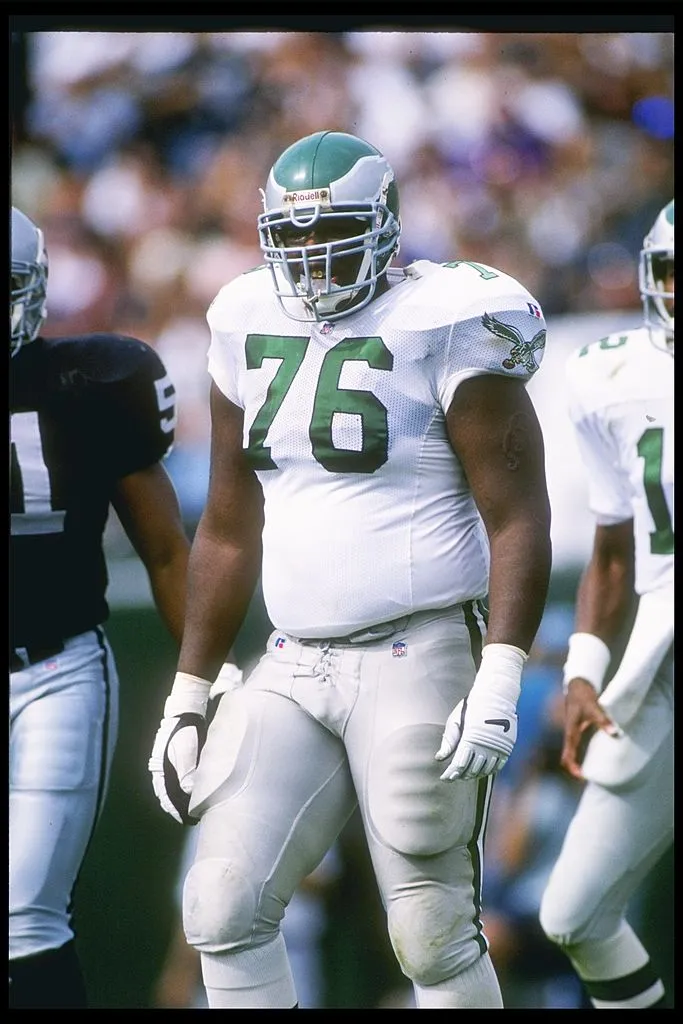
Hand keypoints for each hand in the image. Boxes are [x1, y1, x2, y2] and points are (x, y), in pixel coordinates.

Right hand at [148, 672, 211, 824]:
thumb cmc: (185, 731)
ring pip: (173, 786)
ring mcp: (168, 762)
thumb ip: (186, 773)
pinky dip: (184, 787)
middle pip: (168, 793)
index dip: (174, 810)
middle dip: (177, 806)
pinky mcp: (177, 756)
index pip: (165, 796)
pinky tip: (193, 791)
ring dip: (181, 797)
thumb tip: (189, 792)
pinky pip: (179, 777)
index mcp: (160, 769)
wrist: (187, 709)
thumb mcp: (186, 752)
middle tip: (189, 817)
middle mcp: (162, 767)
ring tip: (193, 808)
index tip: (184, 820)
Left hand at [435, 643, 525, 781]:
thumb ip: (449, 741)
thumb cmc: (471, 707)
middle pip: (471, 770)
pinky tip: (480, 771)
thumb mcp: (455, 720)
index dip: (451, 773)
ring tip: (465, 775)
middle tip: (453, 776)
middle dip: (460, 775)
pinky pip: (496, 767)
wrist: (495, 696)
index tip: (444, 777)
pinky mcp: (506, 748)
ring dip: (473, 775)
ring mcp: (497, 748)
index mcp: (470, 739)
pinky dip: (487, 771)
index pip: (459, 764)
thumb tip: (439, 758)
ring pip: (484, 771)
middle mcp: (485, 746)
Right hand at [561, 677, 620, 779]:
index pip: (567, 755)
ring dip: (580, 762)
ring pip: (574, 753)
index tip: (582, 777)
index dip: (573, 768)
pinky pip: (579, 746)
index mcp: (571, 732)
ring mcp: (574, 733)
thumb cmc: (583, 697)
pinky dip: (585, 754)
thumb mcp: (594, 707)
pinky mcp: (579, 730)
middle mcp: (571, 735)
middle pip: (569, 757)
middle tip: (589, 779)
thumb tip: (615, 733)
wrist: (578, 685)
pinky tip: (597, 756)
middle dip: (576, 769)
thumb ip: (603, 720)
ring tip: (593, 771)